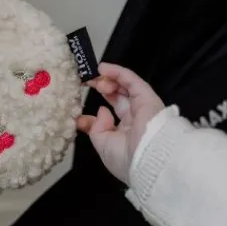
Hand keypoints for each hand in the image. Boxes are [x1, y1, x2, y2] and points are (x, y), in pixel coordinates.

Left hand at [77, 63, 164, 183]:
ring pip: (124, 88)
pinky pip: (132, 80)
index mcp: (125, 136)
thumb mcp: (102, 145)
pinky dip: (118, 72)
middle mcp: (134, 120)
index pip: (109, 120)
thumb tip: (101, 110)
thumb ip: (96, 128)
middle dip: (102, 90)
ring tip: (94, 78)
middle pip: (117, 99)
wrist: (148, 157)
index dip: (93, 117)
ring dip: (108, 81)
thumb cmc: (125, 157)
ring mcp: (141, 107)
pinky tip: (103, 68)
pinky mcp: (147, 97)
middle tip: (86, 84)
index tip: (79, 117)